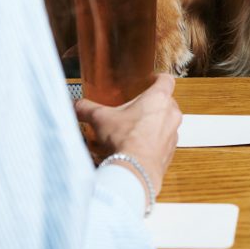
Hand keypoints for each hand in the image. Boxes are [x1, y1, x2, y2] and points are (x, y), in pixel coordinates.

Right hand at [74, 74, 181, 193]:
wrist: (135, 170)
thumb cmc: (124, 139)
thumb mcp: (100, 118)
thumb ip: (86, 108)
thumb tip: (75, 105)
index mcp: (159, 98)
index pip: (166, 79)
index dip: (158, 78)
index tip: (151, 80)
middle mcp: (171, 113)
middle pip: (167, 101)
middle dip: (153, 103)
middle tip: (137, 108)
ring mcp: (174, 133)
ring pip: (167, 122)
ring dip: (155, 123)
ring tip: (136, 128)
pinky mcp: (171, 150)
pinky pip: (165, 141)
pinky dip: (155, 141)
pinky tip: (139, 146)